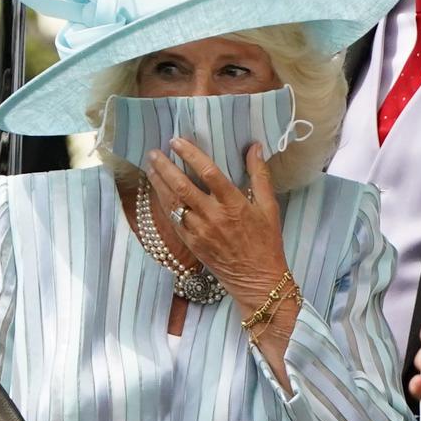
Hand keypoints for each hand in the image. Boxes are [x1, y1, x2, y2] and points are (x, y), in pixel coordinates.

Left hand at [146, 139, 289, 316]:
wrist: (257, 280)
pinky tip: (157, 193)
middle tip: (153, 152)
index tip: (176, 141)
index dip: (190, 154)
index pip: (208, 172)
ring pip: (173, 204)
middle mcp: (213, 216)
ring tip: (150, 167)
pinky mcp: (192, 245)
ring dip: (159, 184)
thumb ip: (260, 175)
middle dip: (164, 167)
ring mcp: (199, 232)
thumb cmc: (267, 242)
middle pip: (182, 186)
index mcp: (233, 204)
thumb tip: (254, 146)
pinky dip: (163, 205)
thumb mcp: (269, 207)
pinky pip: (173, 221)